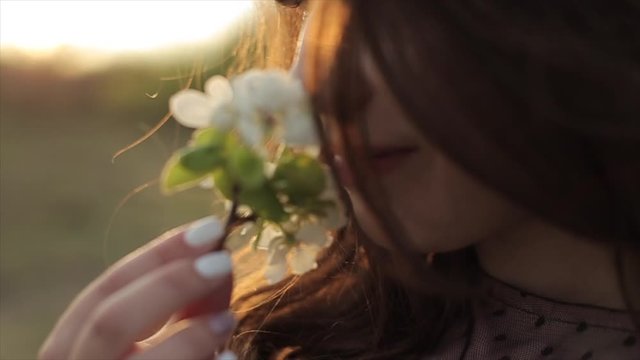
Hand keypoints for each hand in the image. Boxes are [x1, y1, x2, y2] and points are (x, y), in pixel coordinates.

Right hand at [39, 216, 236, 359]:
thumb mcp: (162, 338)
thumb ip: (186, 305)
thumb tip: (219, 257)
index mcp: (73, 347)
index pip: (105, 290)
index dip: (158, 256)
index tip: (209, 229)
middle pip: (110, 320)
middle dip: (169, 284)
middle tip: (223, 261)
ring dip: (188, 337)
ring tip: (228, 321)